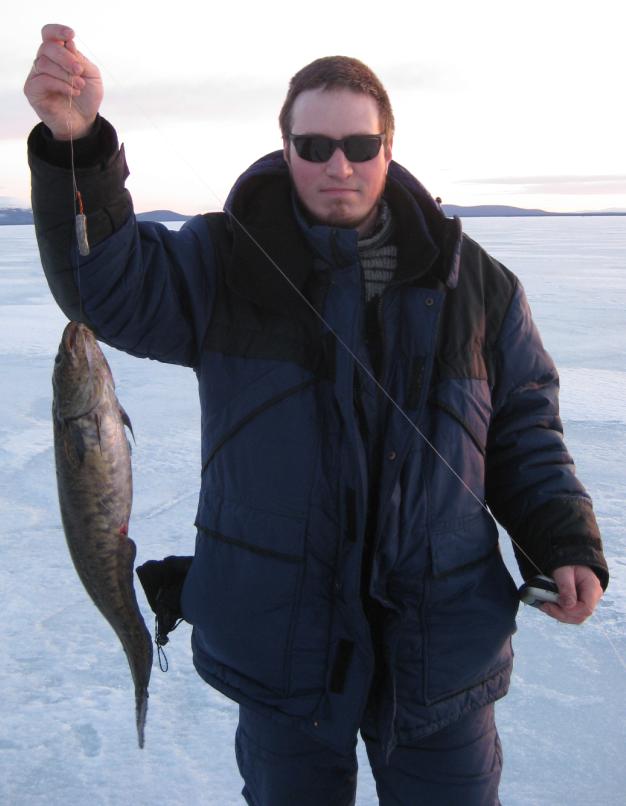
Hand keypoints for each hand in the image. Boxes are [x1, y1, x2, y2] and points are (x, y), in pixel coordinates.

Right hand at [24, 24, 102, 139]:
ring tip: (79, 86)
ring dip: (65, 74)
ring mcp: (36, 75)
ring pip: (44, 63)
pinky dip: (60, 84)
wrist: (84, 121)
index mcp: (57, 54)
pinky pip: (42, 80)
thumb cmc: (87, 96)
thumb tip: (68, 43)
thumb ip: (81, 59)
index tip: (71, 34)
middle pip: (47, 47)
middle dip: (65, 57)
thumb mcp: (92, 75)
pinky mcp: (32, 90)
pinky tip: (73, 92)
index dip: (57, 30)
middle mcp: (44, 62)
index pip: (49, 34)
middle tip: (79, 70)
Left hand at [540, 565, 602, 623]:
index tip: (556, 602)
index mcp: (592, 588)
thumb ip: (566, 588)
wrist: (567, 560)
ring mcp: (584, 602)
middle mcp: (591, 598)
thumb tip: (567, 606)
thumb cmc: (566, 563)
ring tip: (544, 605)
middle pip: (579, 616)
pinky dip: (557, 611)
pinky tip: (547, 605)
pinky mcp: (576, 604)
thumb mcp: (564, 571)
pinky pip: (568, 613)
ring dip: (557, 614)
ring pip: (573, 618)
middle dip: (561, 614)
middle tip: (545, 605)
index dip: (570, 610)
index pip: (586, 608)